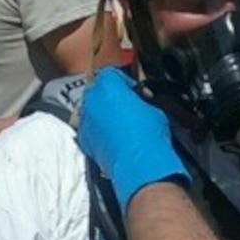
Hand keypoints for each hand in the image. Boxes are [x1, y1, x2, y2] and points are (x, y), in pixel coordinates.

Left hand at [79, 66, 190, 208]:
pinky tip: (115, 139)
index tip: (136, 92)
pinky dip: (99, 132)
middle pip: (98, 91)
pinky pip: (90, 129)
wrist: (139, 164)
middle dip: (111, 97)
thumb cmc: (148, 135)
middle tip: (128, 106)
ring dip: (104, 114)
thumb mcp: (154, 108)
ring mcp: (85, 120)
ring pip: (92, 110)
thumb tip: (141, 102)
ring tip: (122, 125)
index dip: (126, 83)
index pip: (112, 74)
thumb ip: (140, 99)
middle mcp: (92, 100)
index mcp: (108, 85)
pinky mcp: (84, 140)